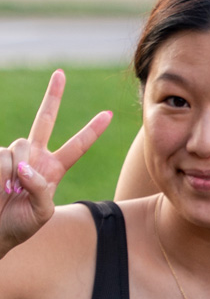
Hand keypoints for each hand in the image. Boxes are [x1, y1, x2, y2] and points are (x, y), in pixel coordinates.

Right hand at [0, 71, 111, 254]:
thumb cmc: (21, 225)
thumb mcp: (42, 213)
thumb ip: (40, 189)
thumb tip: (26, 167)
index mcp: (54, 169)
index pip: (77, 146)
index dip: (91, 131)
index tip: (109, 114)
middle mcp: (35, 156)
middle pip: (45, 120)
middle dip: (53, 96)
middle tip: (60, 73)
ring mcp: (14, 155)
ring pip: (20, 147)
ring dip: (16, 172)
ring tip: (10, 192)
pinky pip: (2, 158)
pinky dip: (2, 174)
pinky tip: (0, 187)